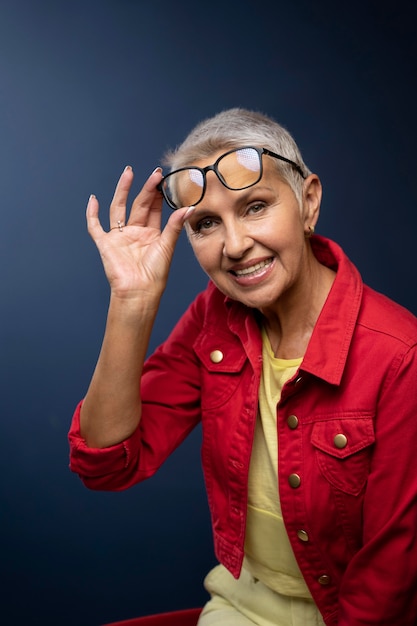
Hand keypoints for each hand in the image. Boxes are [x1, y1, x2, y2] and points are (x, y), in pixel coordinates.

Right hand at [86, 166, 192, 300]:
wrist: (139, 291)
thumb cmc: (155, 275)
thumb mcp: (167, 246)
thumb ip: (174, 225)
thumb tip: (188, 207)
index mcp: (151, 235)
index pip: (154, 209)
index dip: (158, 195)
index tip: (163, 180)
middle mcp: (135, 233)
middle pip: (138, 205)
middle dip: (146, 189)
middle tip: (154, 174)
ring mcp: (119, 238)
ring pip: (118, 209)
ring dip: (122, 191)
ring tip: (128, 173)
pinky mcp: (105, 244)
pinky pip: (95, 227)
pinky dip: (92, 214)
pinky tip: (93, 199)